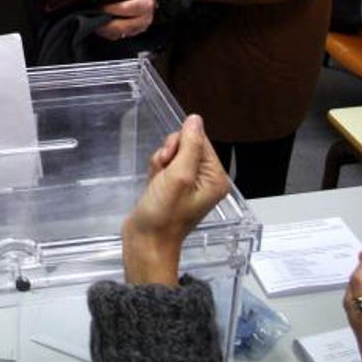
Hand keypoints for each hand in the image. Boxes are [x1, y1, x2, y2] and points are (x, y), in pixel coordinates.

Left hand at [93, 0, 157, 40]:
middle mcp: (144, 20)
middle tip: (94, 14)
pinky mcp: (131, 34)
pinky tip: (99, 24)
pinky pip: (115, 36)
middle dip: (105, 21)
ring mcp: (138, 29)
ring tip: (94, 19)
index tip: (101, 6)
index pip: (126, 9)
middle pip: (121, 26)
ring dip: (104, 28)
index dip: (112, 8)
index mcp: (145, 5)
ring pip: (117, 33)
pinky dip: (105, 31)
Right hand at [121, 114, 228, 285]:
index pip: (199, 140)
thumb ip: (189, 145)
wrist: (146, 241)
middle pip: (186, 145)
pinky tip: (154, 184)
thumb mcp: (179, 176)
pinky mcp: (174, 187)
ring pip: (172, 154)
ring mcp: (189, 183)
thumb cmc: (164, 214)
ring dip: (160, 163)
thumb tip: (195, 119)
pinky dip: (156, 171)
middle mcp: (206, 179)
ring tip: (157, 183)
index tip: (170, 163)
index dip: (180, 144)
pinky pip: (165, 165)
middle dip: (168, 155)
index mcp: (215, 177)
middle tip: (163, 175)